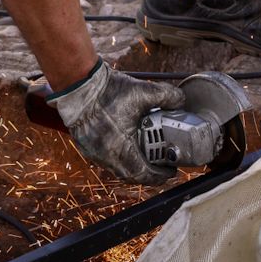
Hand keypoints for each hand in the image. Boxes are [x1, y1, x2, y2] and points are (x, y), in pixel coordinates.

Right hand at [48, 62, 186, 184]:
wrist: (79, 85)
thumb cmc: (108, 91)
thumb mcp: (143, 91)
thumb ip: (168, 96)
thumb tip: (181, 101)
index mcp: (120, 148)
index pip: (144, 173)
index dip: (160, 175)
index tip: (171, 171)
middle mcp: (106, 156)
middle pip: (131, 175)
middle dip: (149, 173)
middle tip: (161, 165)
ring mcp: (94, 153)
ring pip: (118, 168)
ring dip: (134, 164)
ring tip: (147, 155)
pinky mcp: (87, 146)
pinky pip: (107, 159)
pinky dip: (120, 156)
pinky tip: (127, 145)